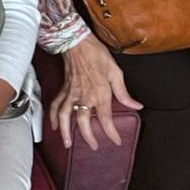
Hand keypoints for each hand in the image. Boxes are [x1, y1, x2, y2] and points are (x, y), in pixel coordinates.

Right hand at [53, 35, 142, 149]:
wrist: (77, 43)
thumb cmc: (96, 55)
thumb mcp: (116, 72)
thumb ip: (124, 93)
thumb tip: (136, 105)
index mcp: (99, 93)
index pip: (105, 118)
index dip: (111, 132)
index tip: (116, 141)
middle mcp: (84, 96)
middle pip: (83, 121)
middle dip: (88, 137)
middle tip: (94, 146)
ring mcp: (71, 94)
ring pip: (65, 116)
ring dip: (65, 131)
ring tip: (67, 143)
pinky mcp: (63, 90)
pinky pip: (56, 106)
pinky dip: (53, 117)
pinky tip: (54, 126)